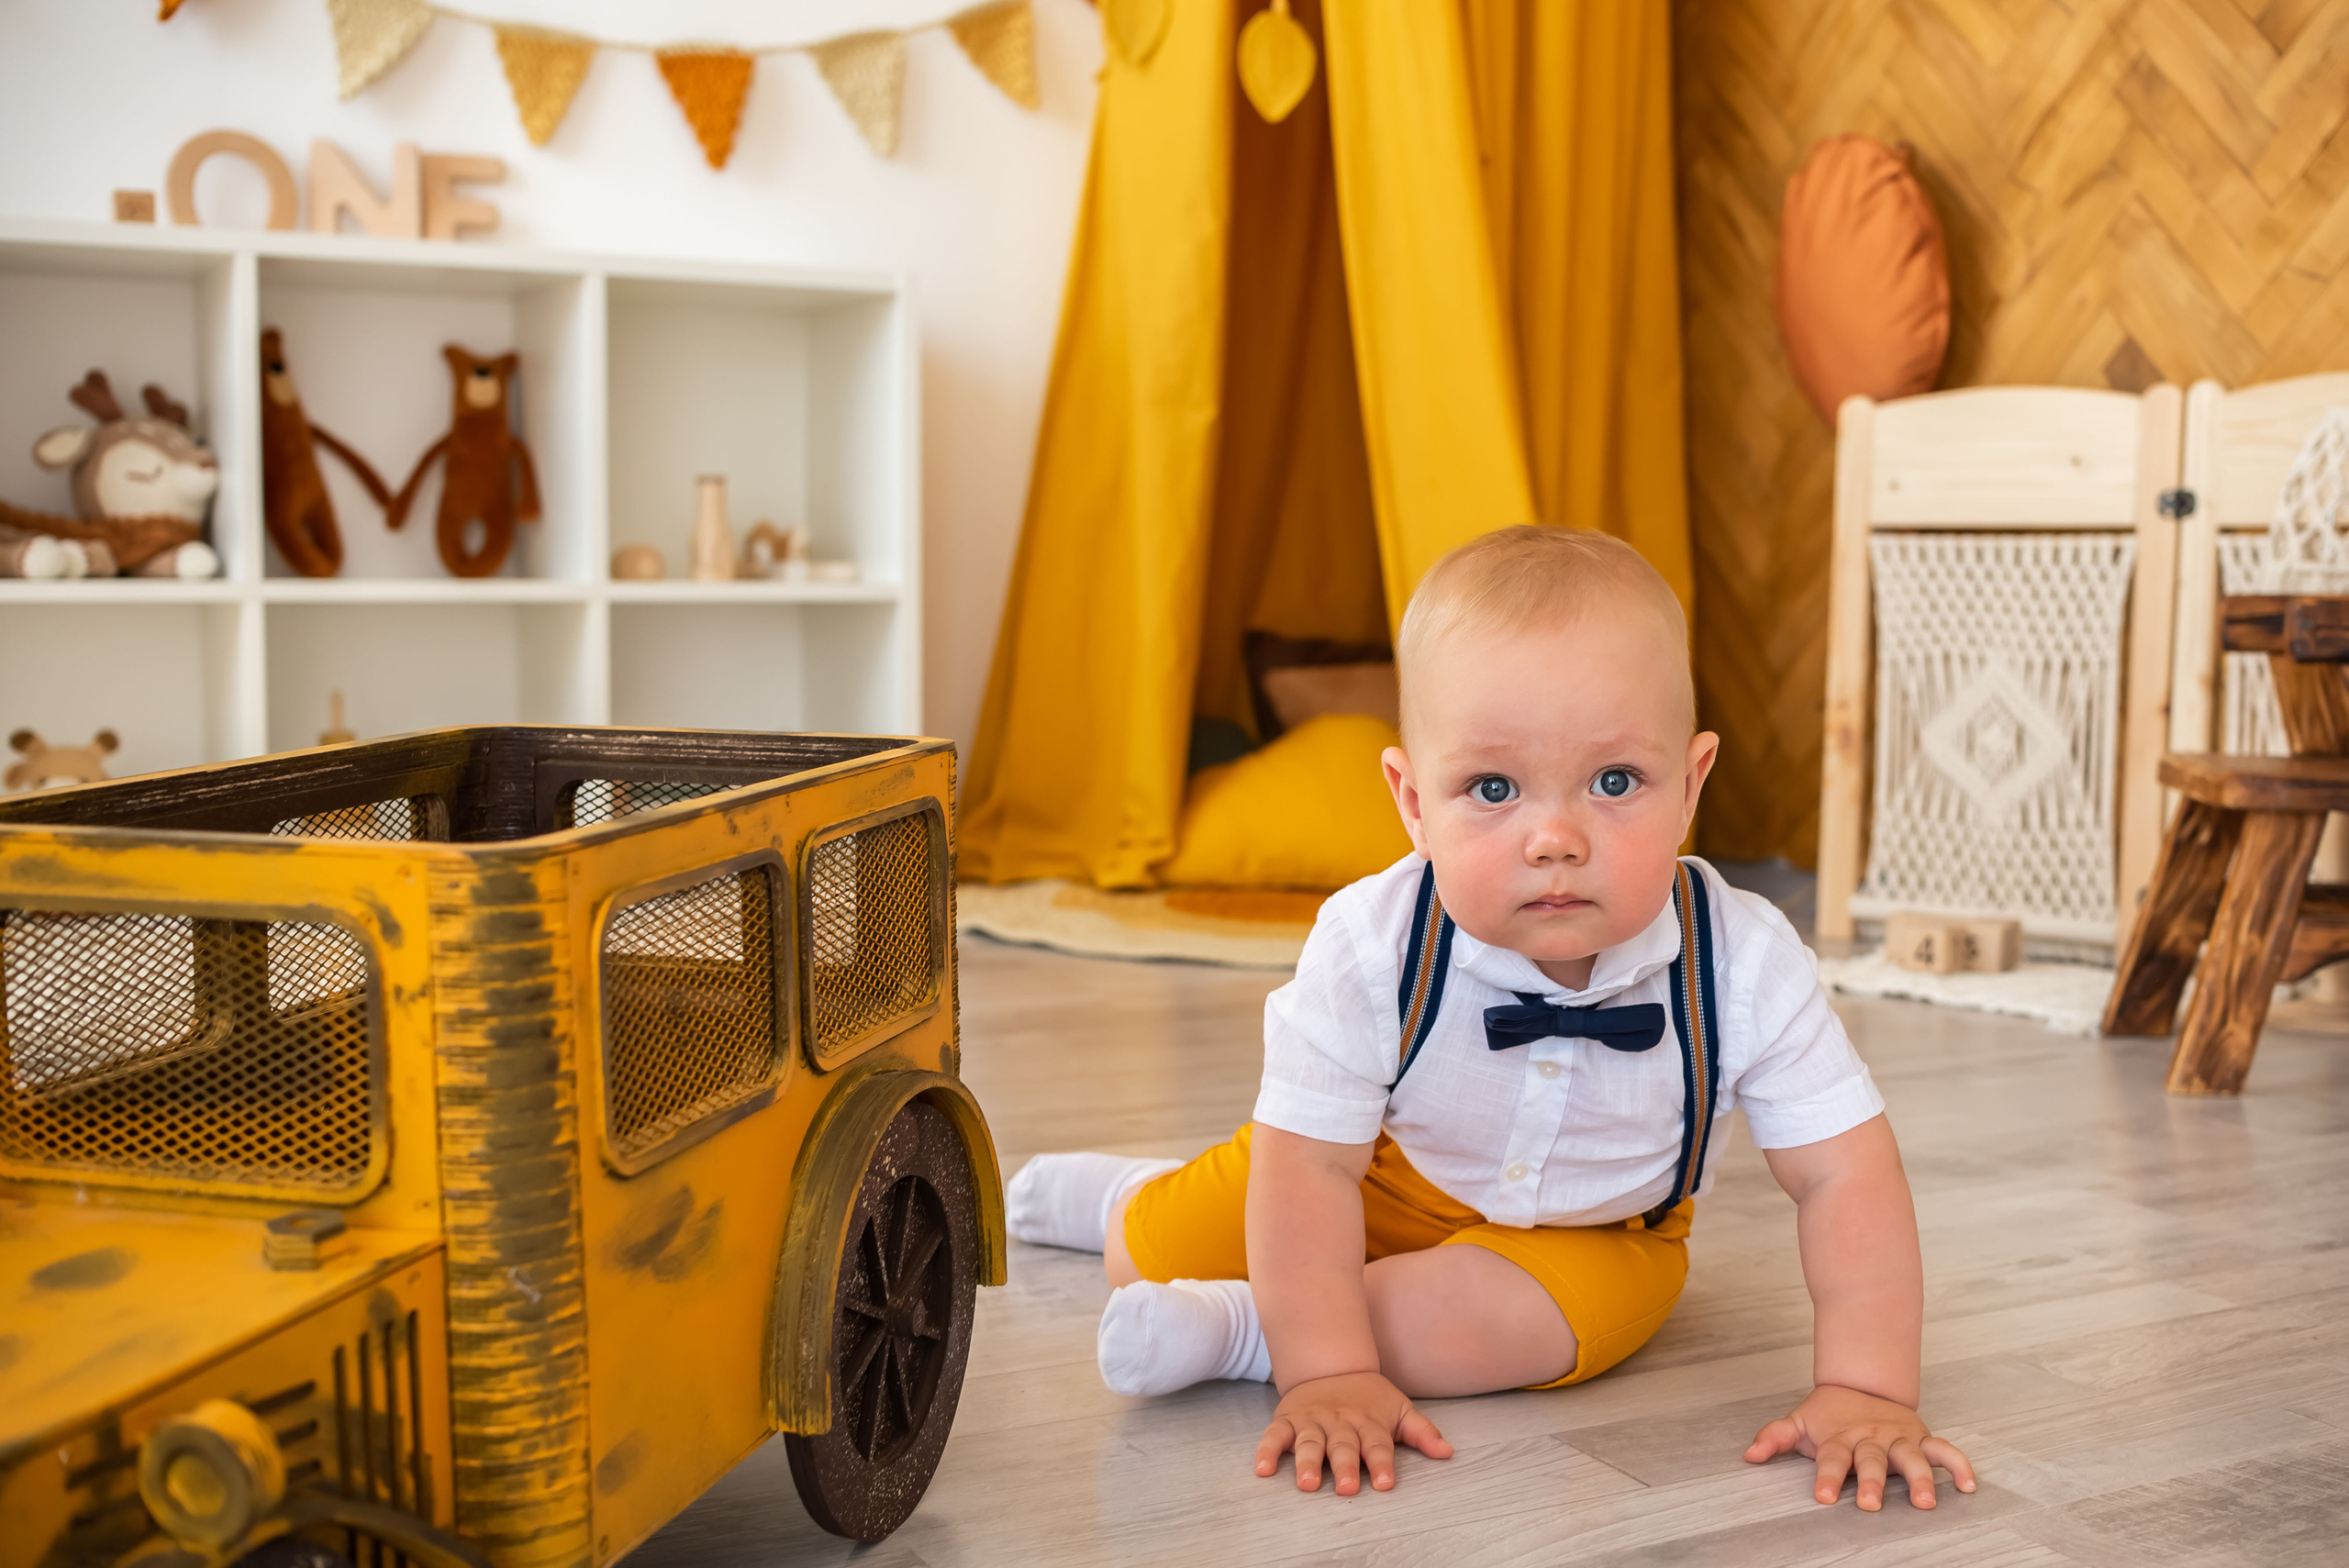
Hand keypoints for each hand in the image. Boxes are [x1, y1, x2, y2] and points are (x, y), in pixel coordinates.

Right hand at [1253, 1371, 1453, 1494]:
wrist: (1330, 1363)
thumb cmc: (1369, 1397)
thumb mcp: (1399, 1408)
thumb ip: (1422, 1432)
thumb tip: (1448, 1452)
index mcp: (1367, 1421)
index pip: (1377, 1443)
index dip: (1381, 1463)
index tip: (1386, 1484)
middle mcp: (1339, 1421)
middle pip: (1343, 1445)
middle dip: (1345, 1466)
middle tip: (1347, 1489)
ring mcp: (1312, 1420)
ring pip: (1310, 1442)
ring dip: (1308, 1462)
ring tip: (1308, 1484)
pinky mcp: (1287, 1420)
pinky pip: (1275, 1435)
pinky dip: (1267, 1451)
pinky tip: (1263, 1469)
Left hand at [1745, 1384, 1976, 1510]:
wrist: (1861, 1381)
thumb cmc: (1829, 1414)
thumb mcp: (1799, 1422)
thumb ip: (1775, 1438)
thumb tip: (1748, 1455)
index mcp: (1840, 1437)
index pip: (1832, 1459)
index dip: (1827, 1478)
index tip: (1823, 1498)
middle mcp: (1871, 1438)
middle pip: (1872, 1460)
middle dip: (1872, 1482)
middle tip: (1871, 1504)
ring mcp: (1899, 1438)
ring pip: (1911, 1457)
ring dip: (1920, 1478)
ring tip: (1925, 1502)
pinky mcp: (1921, 1437)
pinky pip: (1944, 1450)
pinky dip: (1958, 1466)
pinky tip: (1969, 1486)